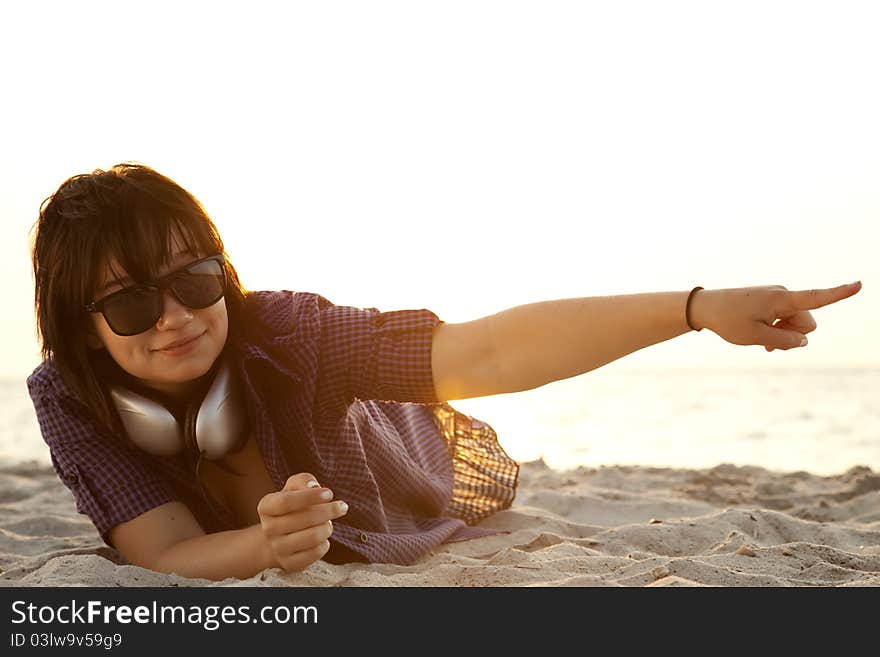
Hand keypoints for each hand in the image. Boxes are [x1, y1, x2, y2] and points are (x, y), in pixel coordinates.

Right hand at [257, 472, 348, 571]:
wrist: (279, 537)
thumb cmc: (292, 506)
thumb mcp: (294, 487)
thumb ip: (303, 481)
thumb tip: (314, 487)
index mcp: (266, 506)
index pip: (286, 501)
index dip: (310, 497)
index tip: (329, 493)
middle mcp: (268, 528)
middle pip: (305, 518)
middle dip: (329, 511)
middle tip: (342, 507)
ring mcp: (277, 548)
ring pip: (313, 536)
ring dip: (328, 527)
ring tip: (329, 522)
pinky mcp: (289, 563)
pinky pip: (316, 552)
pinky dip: (325, 543)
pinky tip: (322, 537)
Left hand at [690, 281, 861, 351]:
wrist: (705, 307)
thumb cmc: (728, 321)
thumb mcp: (756, 337)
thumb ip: (785, 340)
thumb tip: (804, 340)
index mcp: (781, 299)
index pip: (816, 298)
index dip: (840, 293)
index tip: (860, 284)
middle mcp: (782, 293)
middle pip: (806, 321)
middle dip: (795, 335)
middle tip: (770, 346)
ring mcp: (776, 296)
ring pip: (795, 322)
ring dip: (785, 334)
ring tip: (764, 342)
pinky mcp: (769, 299)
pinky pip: (784, 317)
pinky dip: (778, 328)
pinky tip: (764, 337)